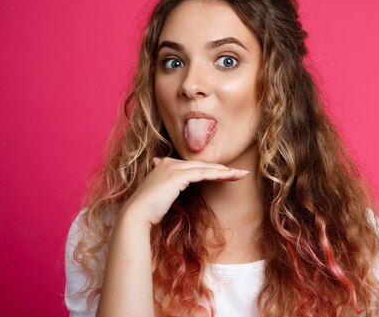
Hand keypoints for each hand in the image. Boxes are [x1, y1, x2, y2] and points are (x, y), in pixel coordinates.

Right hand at [121, 157, 248, 226]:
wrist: (136, 216)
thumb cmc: (148, 212)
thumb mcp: (162, 197)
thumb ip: (170, 190)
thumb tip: (174, 190)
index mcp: (164, 165)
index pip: (194, 167)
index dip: (212, 170)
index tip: (227, 175)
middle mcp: (169, 162)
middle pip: (202, 165)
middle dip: (223, 169)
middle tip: (241, 173)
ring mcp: (173, 167)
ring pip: (205, 168)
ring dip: (226, 172)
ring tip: (242, 175)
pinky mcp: (178, 175)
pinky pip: (203, 173)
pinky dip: (218, 174)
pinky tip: (230, 177)